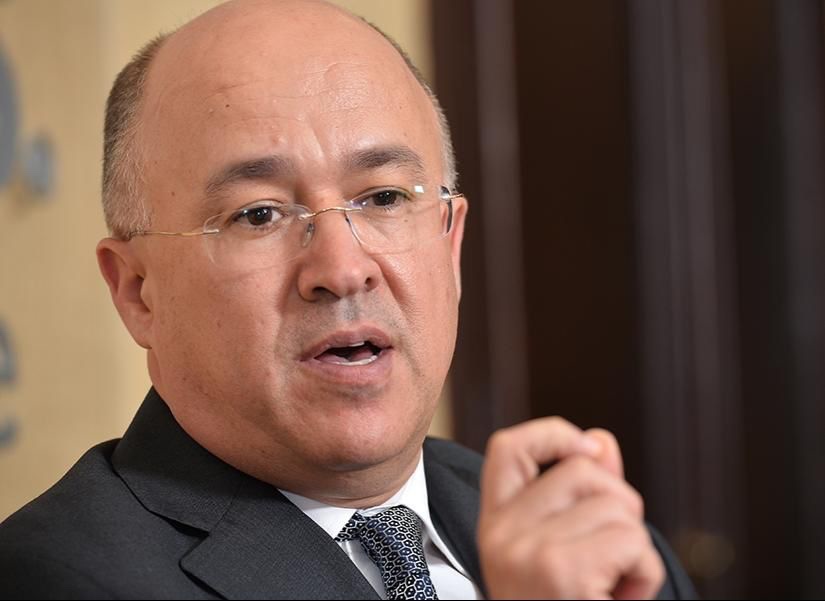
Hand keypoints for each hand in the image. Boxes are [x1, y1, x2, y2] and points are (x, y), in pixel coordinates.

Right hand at [478, 417, 664, 598]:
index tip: (587, 450)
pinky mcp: (562, 573)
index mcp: (496, 526)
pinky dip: (644, 573)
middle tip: (607, 560)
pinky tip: (619, 599)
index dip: (552, 434)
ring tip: (610, 587)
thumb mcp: (563, 554)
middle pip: (584, 471)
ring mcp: (528, 553)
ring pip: (619, 507)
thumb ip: (580, 495)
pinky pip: (632, 542)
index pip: (509, 448)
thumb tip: (600, 440)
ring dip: (635, 550)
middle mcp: (502, 535)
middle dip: (620, 509)